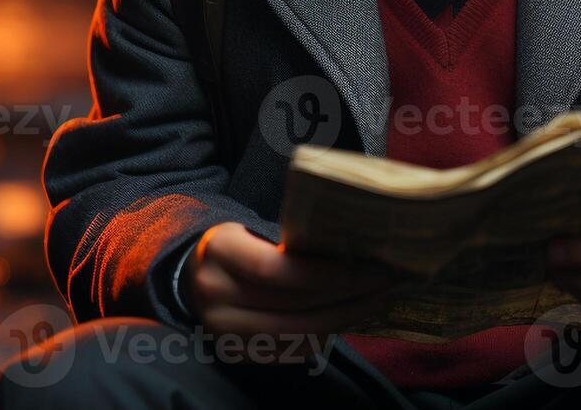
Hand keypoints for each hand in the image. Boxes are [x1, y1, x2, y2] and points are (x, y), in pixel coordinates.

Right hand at [184, 222, 400, 340]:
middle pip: (292, 306)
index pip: (278, 270)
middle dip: (347, 299)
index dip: (328, 274)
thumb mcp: (255, 228)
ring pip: (293, 334)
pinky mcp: (232, 352)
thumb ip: (292, 240)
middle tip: (385, 287)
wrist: (194, 273)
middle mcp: (215, 293)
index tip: (371, 270)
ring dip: (341, 321)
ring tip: (373, 304)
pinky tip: (346, 320)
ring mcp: (220, 329)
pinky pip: (287, 352)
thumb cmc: (241, 243)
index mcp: (221, 250)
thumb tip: (357, 249)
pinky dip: (321, 339)